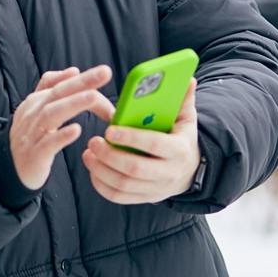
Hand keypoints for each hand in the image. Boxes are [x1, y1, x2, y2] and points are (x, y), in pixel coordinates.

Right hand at [10, 65, 114, 189]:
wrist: (9, 168)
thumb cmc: (30, 136)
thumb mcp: (36, 108)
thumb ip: (51, 87)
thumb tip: (74, 70)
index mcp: (36, 101)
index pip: (62, 85)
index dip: (83, 78)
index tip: (105, 72)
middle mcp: (34, 113)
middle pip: (58, 93)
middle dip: (82, 82)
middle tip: (105, 72)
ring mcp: (33, 133)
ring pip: (52, 114)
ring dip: (74, 103)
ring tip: (93, 97)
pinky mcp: (35, 154)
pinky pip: (48, 144)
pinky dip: (61, 136)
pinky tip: (76, 130)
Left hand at [82, 78, 199, 203]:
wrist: (189, 171)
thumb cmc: (181, 137)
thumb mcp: (186, 119)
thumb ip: (183, 100)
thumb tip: (187, 78)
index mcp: (179, 150)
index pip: (154, 144)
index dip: (130, 137)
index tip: (109, 129)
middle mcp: (169, 173)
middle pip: (134, 169)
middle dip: (110, 155)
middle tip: (93, 140)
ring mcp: (156, 189)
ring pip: (123, 185)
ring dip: (101, 170)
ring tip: (88, 152)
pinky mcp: (144, 198)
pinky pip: (118, 197)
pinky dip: (101, 184)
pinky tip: (92, 168)